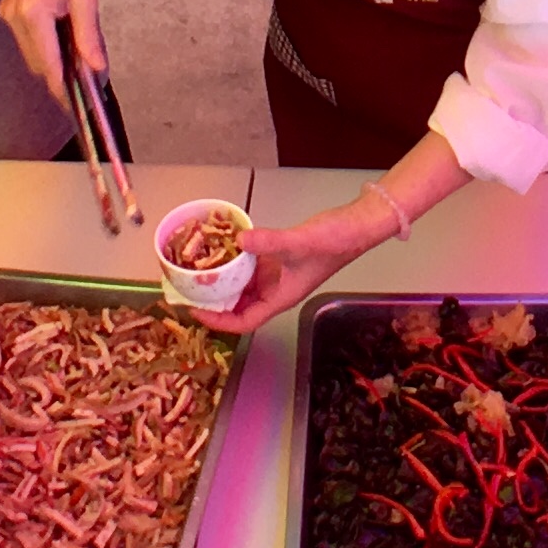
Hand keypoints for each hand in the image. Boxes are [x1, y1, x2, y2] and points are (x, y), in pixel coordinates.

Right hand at [0, 0, 109, 114]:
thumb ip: (89, 36)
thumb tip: (97, 70)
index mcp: (33, 12)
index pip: (47, 63)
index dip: (61, 87)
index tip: (75, 106)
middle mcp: (13, 16)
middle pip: (37, 63)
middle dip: (59, 76)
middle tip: (85, 82)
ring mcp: (6, 14)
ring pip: (30, 55)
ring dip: (51, 62)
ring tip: (75, 60)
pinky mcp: (5, 12)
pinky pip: (26, 42)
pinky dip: (43, 48)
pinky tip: (60, 42)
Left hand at [189, 223, 357, 335]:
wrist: (357, 225)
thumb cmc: (335, 242)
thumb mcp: (298, 243)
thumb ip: (269, 242)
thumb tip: (239, 240)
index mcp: (281, 297)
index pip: (245, 321)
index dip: (220, 321)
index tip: (197, 312)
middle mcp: (277, 290)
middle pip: (240, 307)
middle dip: (216, 302)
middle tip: (190, 290)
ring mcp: (278, 275)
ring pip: (244, 287)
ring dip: (224, 282)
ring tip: (199, 272)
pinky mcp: (279, 258)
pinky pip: (251, 267)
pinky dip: (235, 262)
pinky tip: (223, 249)